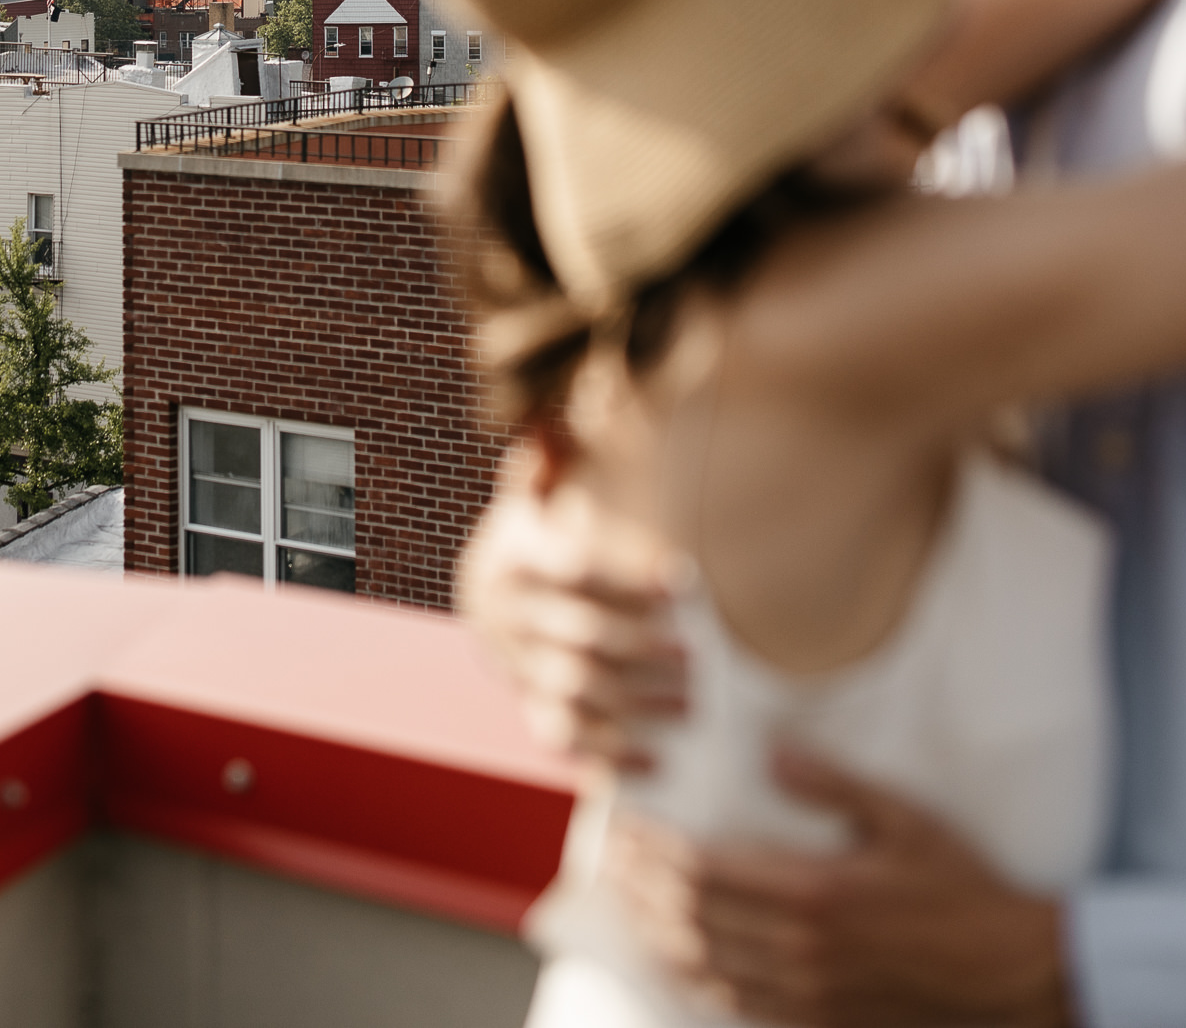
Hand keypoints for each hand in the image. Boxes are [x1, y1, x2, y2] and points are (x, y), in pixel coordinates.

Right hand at [456, 441, 685, 772]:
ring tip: (695, 707)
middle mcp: (509, 617)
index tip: (682, 581)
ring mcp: (518, 666)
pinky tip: (658, 762)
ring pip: (575, 691)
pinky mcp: (531, 704)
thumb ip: (547, 466)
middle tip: (700, 657)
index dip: (626, 576)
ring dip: (636, 703)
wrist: (485, 591)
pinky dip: (609, 754)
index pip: (573, 569)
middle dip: (642, 648)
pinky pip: (564, 737)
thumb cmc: (536, 534)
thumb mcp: (537, 493)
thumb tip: (548, 423)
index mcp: (515, 558)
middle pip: (579, 636)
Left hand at [600, 746, 1072, 1025]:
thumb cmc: (962, 888)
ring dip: (655, 932)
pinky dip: (695, 978)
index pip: (704, 870)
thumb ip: (836, 785)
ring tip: (624, 902)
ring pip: (704, 964)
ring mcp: (807, 993)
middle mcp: (800, 949)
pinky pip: (738, 1004)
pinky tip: (676, 959)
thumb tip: (775, 751)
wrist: (1013, 972)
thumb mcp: (907, 821)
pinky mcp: (820, 1020)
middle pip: (691, 917)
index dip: (652, 849)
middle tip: (603, 858)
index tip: (620, 824)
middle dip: (639, 886)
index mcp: (816, 893)